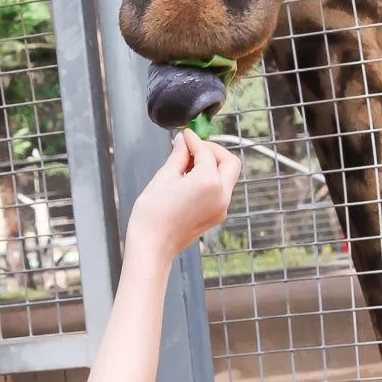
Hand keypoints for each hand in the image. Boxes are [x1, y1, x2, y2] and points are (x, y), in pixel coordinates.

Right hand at [124, 130, 240, 268]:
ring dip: (212, 165)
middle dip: (213, 151)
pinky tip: (190, 179)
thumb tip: (183, 141)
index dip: (194, 140)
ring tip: (187, 164)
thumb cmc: (153, 214)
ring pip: (227, 176)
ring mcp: (222, 207)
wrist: (153, 246)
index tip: (185, 135)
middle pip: (229, 162)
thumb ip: (178, 155)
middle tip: (193, 147)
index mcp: (209, 182)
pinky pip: (221, 190)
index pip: (206, 152)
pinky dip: (211, 179)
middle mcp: (222, 195)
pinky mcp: (217, 215)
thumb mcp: (164, 177)